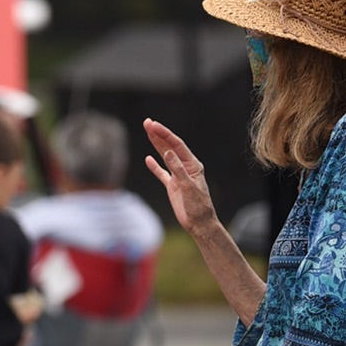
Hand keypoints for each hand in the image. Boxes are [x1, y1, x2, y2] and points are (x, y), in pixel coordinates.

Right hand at [143, 118, 219, 232]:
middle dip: (159, 134)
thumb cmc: (198, 205)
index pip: (177, 145)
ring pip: (165, 156)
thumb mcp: (188, 186)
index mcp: (192, 164)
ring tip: (147, 132)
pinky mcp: (172, 186)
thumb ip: (178, 169)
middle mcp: (185, 167)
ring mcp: (178, 176)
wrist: (199, 223)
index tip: (154, 125)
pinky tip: (148, 159)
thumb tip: (168, 152)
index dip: (165, 134)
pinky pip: (162, 173)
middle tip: (147, 122)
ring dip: (156, 144)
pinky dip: (154, 166)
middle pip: (170, 147)